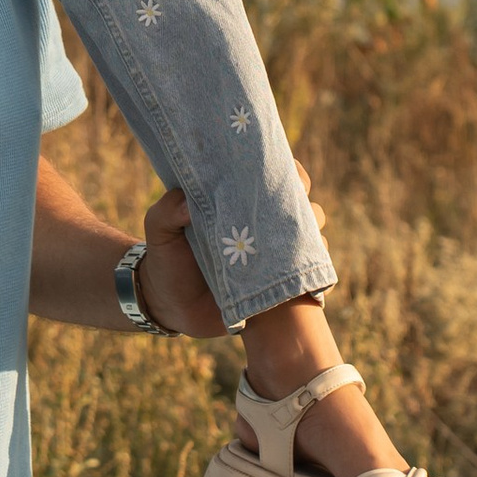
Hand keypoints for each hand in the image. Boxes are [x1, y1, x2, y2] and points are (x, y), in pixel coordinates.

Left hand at [135, 163, 327, 338]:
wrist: (171, 305)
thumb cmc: (167, 258)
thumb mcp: (159, 229)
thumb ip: (166, 211)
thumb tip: (186, 202)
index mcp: (240, 203)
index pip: (274, 177)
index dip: (287, 171)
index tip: (286, 173)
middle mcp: (263, 227)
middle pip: (303, 207)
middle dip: (306, 208)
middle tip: (294, 215)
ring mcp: (273, 259)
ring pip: (313, 243)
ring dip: (314, 243)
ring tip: (297, 251)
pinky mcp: (277, 290)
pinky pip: (309, 283)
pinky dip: (317, 282)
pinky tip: (311, 285)